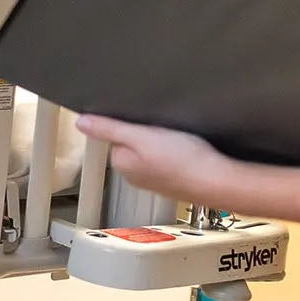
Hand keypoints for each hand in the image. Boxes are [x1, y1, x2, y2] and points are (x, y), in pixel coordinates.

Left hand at [75, 115, 235, 205]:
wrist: (219, 182)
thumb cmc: (182, 160)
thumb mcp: (141, 136)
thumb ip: (109, 129)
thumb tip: (80, 122)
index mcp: (122, 163)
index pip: (116, 133)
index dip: (130, 122)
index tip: (145, 118)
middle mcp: (134, 175)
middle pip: (133, 142)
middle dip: (146, 131)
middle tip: (164, 127)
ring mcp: (155, 180)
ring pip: (151, 151)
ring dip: (162, 141)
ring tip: (178, 138)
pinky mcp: (174, 180)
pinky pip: (168, 159)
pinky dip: (176, 152)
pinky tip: (187, 150)